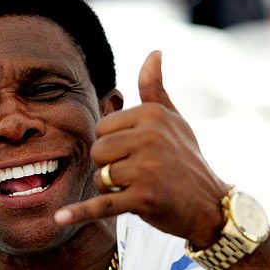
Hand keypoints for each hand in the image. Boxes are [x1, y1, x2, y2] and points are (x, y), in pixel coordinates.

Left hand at [55, 51, 228, 247]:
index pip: (103, 128)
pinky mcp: (143, 198)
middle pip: (98, 151)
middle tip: (137, 175)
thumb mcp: (174, 120)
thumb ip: (156, 88)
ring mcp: (147, 168)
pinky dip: (81, 213)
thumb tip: (153, 52)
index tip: (136, 154)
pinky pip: (103, 203)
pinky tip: (60, 218)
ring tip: (138, 189)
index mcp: (152, 114)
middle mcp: (150, 136)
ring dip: (111, 188)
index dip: (113, 145)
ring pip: (100, 176)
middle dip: (109, 167)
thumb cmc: (186, 160)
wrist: (209, 205)